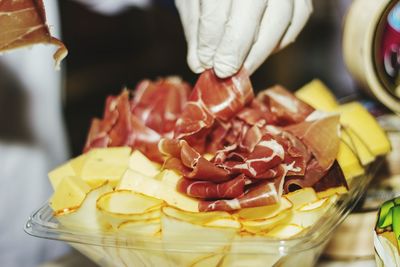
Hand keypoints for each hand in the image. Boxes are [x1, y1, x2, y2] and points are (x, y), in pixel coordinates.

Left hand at [175, 0, 312, 77]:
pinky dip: (282, 39)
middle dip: (237, 47)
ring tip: (242, 69)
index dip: (211, 39)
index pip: (217, 5)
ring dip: (260, 50)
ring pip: (281, 16)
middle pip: (252, 6)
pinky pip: (299, 16)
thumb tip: (200, 63)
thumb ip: (196, 28)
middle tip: (225, 72)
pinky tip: (261, 51)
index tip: (206, 63)